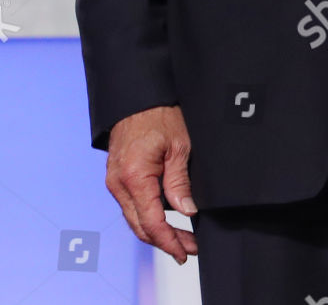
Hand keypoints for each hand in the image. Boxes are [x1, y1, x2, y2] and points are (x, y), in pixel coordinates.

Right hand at [104, 105, 197, 264]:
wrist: (137, 98)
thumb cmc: (160, 115)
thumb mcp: (179, 146)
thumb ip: (179, 181)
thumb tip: (187, 210)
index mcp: (133, 177)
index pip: (151, 221)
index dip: (169, 240)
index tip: (185, 251)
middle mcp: (118, 184)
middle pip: (141, 226)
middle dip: (166, 241)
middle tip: (190, 248)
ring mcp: (115, 182)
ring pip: (136, 218)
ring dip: (158, 231)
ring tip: (184, 238)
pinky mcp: (119, 178)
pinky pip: (133, 205)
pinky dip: (150, 217)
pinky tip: (168, 219)